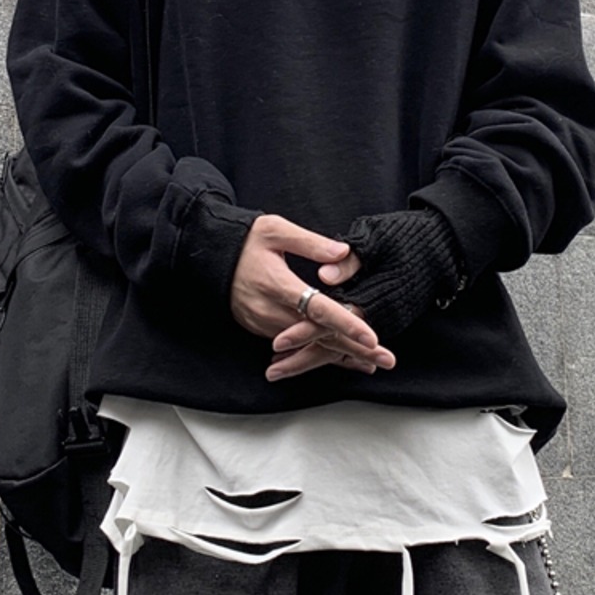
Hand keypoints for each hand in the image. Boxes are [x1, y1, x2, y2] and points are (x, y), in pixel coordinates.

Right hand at [228, 214, 394, 379]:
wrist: (208, 256)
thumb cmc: (245, 239)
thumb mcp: (276, 230)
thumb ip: (310, 242)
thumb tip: (343, 253)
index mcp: (279, 284)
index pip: (318, 309)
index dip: (346, 324)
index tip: (371, 338)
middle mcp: (271, 310)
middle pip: (319, 336)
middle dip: (355, 350)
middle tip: (386, 360)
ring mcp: (264, 323)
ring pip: (307, 346)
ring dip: (340, 355)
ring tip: (371, 364)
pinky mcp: (259, 328)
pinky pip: (293, 346)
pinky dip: (318, 352)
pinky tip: (340, 358)